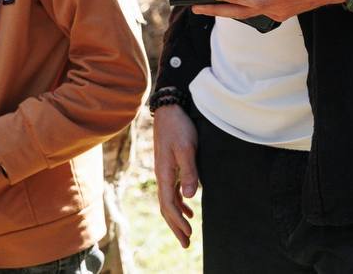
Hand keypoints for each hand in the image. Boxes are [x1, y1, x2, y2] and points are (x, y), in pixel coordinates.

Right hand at [153, 103, 198, 248]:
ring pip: (168, 200)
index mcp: (164, 173)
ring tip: (186, 232)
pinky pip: (172, 191)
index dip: (177, 221)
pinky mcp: (170, 166)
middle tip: (185, 243)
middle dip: (175, 226)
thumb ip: (189, 173)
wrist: (169, 110)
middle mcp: (162, 175)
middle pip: (166, 207)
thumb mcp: (187, 149)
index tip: (188, 234)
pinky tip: (188, 209)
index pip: (168, 204)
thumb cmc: (179, 127)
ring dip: (176, 217)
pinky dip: (179, 204)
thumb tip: (190, 197)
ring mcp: (165, 171)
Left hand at [189, 0, 352, 22]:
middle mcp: (280, 4)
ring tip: (204, 6)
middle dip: (218, 11)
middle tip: (196, 7)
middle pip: (244, 12)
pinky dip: (241, 8)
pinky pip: (257, 12)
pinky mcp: (282, 10)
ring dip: (227, 11)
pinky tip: (229, 3)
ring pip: (249, 14)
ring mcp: (281, 10)